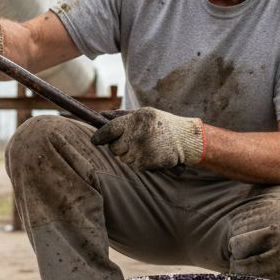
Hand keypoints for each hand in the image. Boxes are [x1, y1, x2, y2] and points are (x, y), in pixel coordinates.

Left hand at [90, 108, 204, 169]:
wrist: (185, 139)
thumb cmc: (161, 124)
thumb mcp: (143, 114)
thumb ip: (120, 116)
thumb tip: (99, 115)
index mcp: (135, 119)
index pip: (109, 129)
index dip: (100, 136)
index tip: (95, 140)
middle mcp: (137, 134)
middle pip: (114, 147)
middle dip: (120, 146)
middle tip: (132, 142)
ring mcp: (142, 149)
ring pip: (123, 158)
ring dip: (130, 155)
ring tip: (144, 147)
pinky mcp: (147, 162)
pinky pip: (134, 166)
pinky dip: (139, 162)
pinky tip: (150, 154)